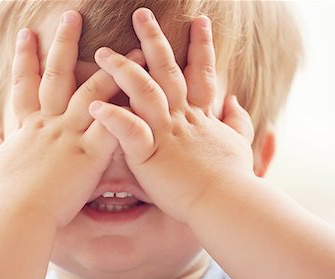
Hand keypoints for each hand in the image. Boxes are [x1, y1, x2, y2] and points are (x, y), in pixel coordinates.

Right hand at [0, 11, 144, 227]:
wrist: (15, 215)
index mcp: (28, 125)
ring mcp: (69, 135)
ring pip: (92, 92)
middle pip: (56, 74)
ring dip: (113, 69)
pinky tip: (145, 94)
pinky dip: (128, 109)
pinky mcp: (89, 153)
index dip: (25, 56)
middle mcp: (49, 122)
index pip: (25, 82)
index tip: (27, 33)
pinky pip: (112, 126)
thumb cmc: (4, 194)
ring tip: (131, 48)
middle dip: (63, 43)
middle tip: (72, 15)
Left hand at [88, 8, 254, 223]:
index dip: (201, 45)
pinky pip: (129, 131)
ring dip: (123, 70)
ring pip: (144, 92)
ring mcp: (165, 133)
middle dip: (154, 39)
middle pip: (167, 70)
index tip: (199, 21)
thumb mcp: (238, 144)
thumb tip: (234, 102)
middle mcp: (180, 117)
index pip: (201, 71)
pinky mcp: (150, 155)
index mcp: (198, 115)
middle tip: (140, 13)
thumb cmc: (230, 177)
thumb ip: (237, 120)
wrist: (224, 203)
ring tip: (102, 52)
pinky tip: (95, 107)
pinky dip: (114, 118)